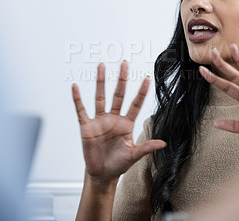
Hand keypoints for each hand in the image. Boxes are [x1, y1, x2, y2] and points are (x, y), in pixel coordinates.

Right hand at [72, 61, 165, 183]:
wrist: (102, 173)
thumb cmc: (118, 164)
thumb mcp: (134, 155)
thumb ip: (146, 147)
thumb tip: (163, 143)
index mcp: (126, 124)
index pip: (135, 104)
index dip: (141, 92)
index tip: (147, 78)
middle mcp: (113, 118)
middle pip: (118, 95)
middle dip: (121, 79)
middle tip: (124, 64)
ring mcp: (99, 121)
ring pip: (100, 97)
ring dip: (101, 82)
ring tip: (101, 66)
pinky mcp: (86, 127)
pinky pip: (81, 110)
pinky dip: (78, 99)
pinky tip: (75, 87)